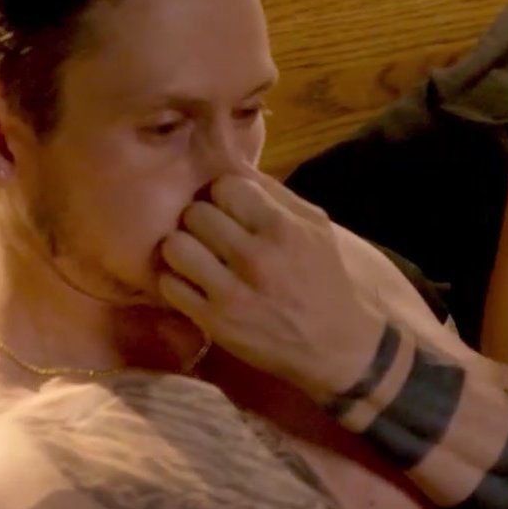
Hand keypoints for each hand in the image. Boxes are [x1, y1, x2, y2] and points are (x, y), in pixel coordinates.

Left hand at [157, 172, 386, 398]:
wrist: (336, 345)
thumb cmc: (325, 279)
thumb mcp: (315, 226)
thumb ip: (275, 193)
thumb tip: (234, 163)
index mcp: (282, 228)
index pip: (224, 186)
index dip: (224, 194)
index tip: (230, 209)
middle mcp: (255, 257)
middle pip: (195, 213)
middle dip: (200, 220)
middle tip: (210, 234)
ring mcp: (232, 292)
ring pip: (175, 246)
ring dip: (182, 248)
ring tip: (196, 256)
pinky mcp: (215, 322)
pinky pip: (171, 286)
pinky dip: (177, 281)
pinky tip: (193, 282)